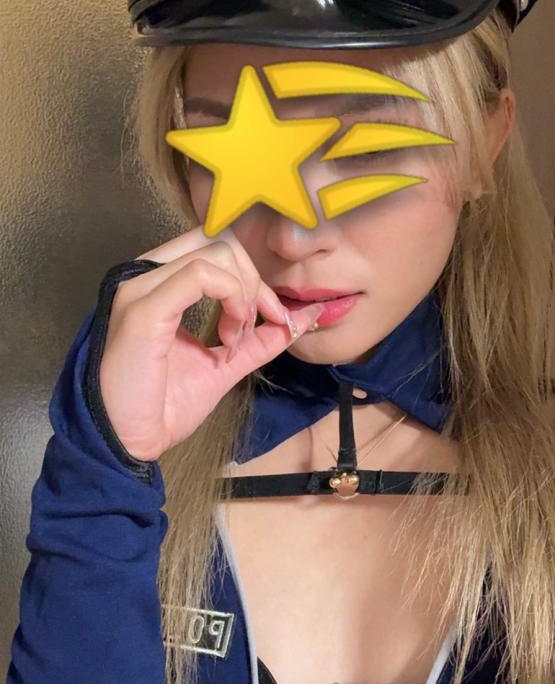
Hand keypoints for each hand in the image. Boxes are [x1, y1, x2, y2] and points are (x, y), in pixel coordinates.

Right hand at [96, 226, 322, 462]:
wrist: (126, 441)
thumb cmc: (161, 406)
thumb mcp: (222, 365)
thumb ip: (256, 340)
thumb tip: (298, 320)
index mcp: (159, 284)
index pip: (214, 246)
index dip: (252, 275)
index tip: (274, 317)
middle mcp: (146, 276)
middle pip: (220, 242)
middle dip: (254, 282)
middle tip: (254, 328)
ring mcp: (141, 287)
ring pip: (216, 254)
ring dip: (244, 295)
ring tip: (236, 339)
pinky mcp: (144, 308)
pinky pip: (202, 275)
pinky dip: (232, 301)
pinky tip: (229, 339)